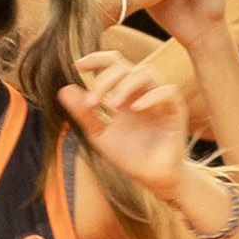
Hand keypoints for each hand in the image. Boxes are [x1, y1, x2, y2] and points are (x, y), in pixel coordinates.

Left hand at [56, 42, 194, 193]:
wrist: (151, 178)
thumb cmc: (129, 155)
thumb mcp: (100, 134)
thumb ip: (84, 113)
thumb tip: (63, 90)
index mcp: (125, 93)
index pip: (113, 64)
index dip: (97, 60)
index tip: (78, 66)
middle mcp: (142, 92)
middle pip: (126, 67)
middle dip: (105, 79)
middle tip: (92, 102)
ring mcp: (160, 99)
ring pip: (146, 73)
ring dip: (126, 84)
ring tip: (111, 103)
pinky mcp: (175, 111)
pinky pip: (167, 92)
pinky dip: (151, 96)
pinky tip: (134, 108)